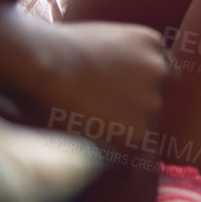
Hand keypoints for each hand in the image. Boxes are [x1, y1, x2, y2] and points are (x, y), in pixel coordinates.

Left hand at [19, 18, 172, 160]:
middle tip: (106, 106)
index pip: (144, 151)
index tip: (111, 136)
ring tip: (115, 81)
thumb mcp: (76, 147)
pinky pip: (162, 55)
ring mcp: (156, 72)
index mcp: (137, 139)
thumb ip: (108, 154)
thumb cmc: (46, 108)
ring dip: (146, 85)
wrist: (37, 61)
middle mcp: (154, 107)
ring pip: (164, 83)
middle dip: (134, 115)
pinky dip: (147, 58)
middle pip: (154, 117)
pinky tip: (122, 59)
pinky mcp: (153, 43)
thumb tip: (119, 158)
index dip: (126, 145)